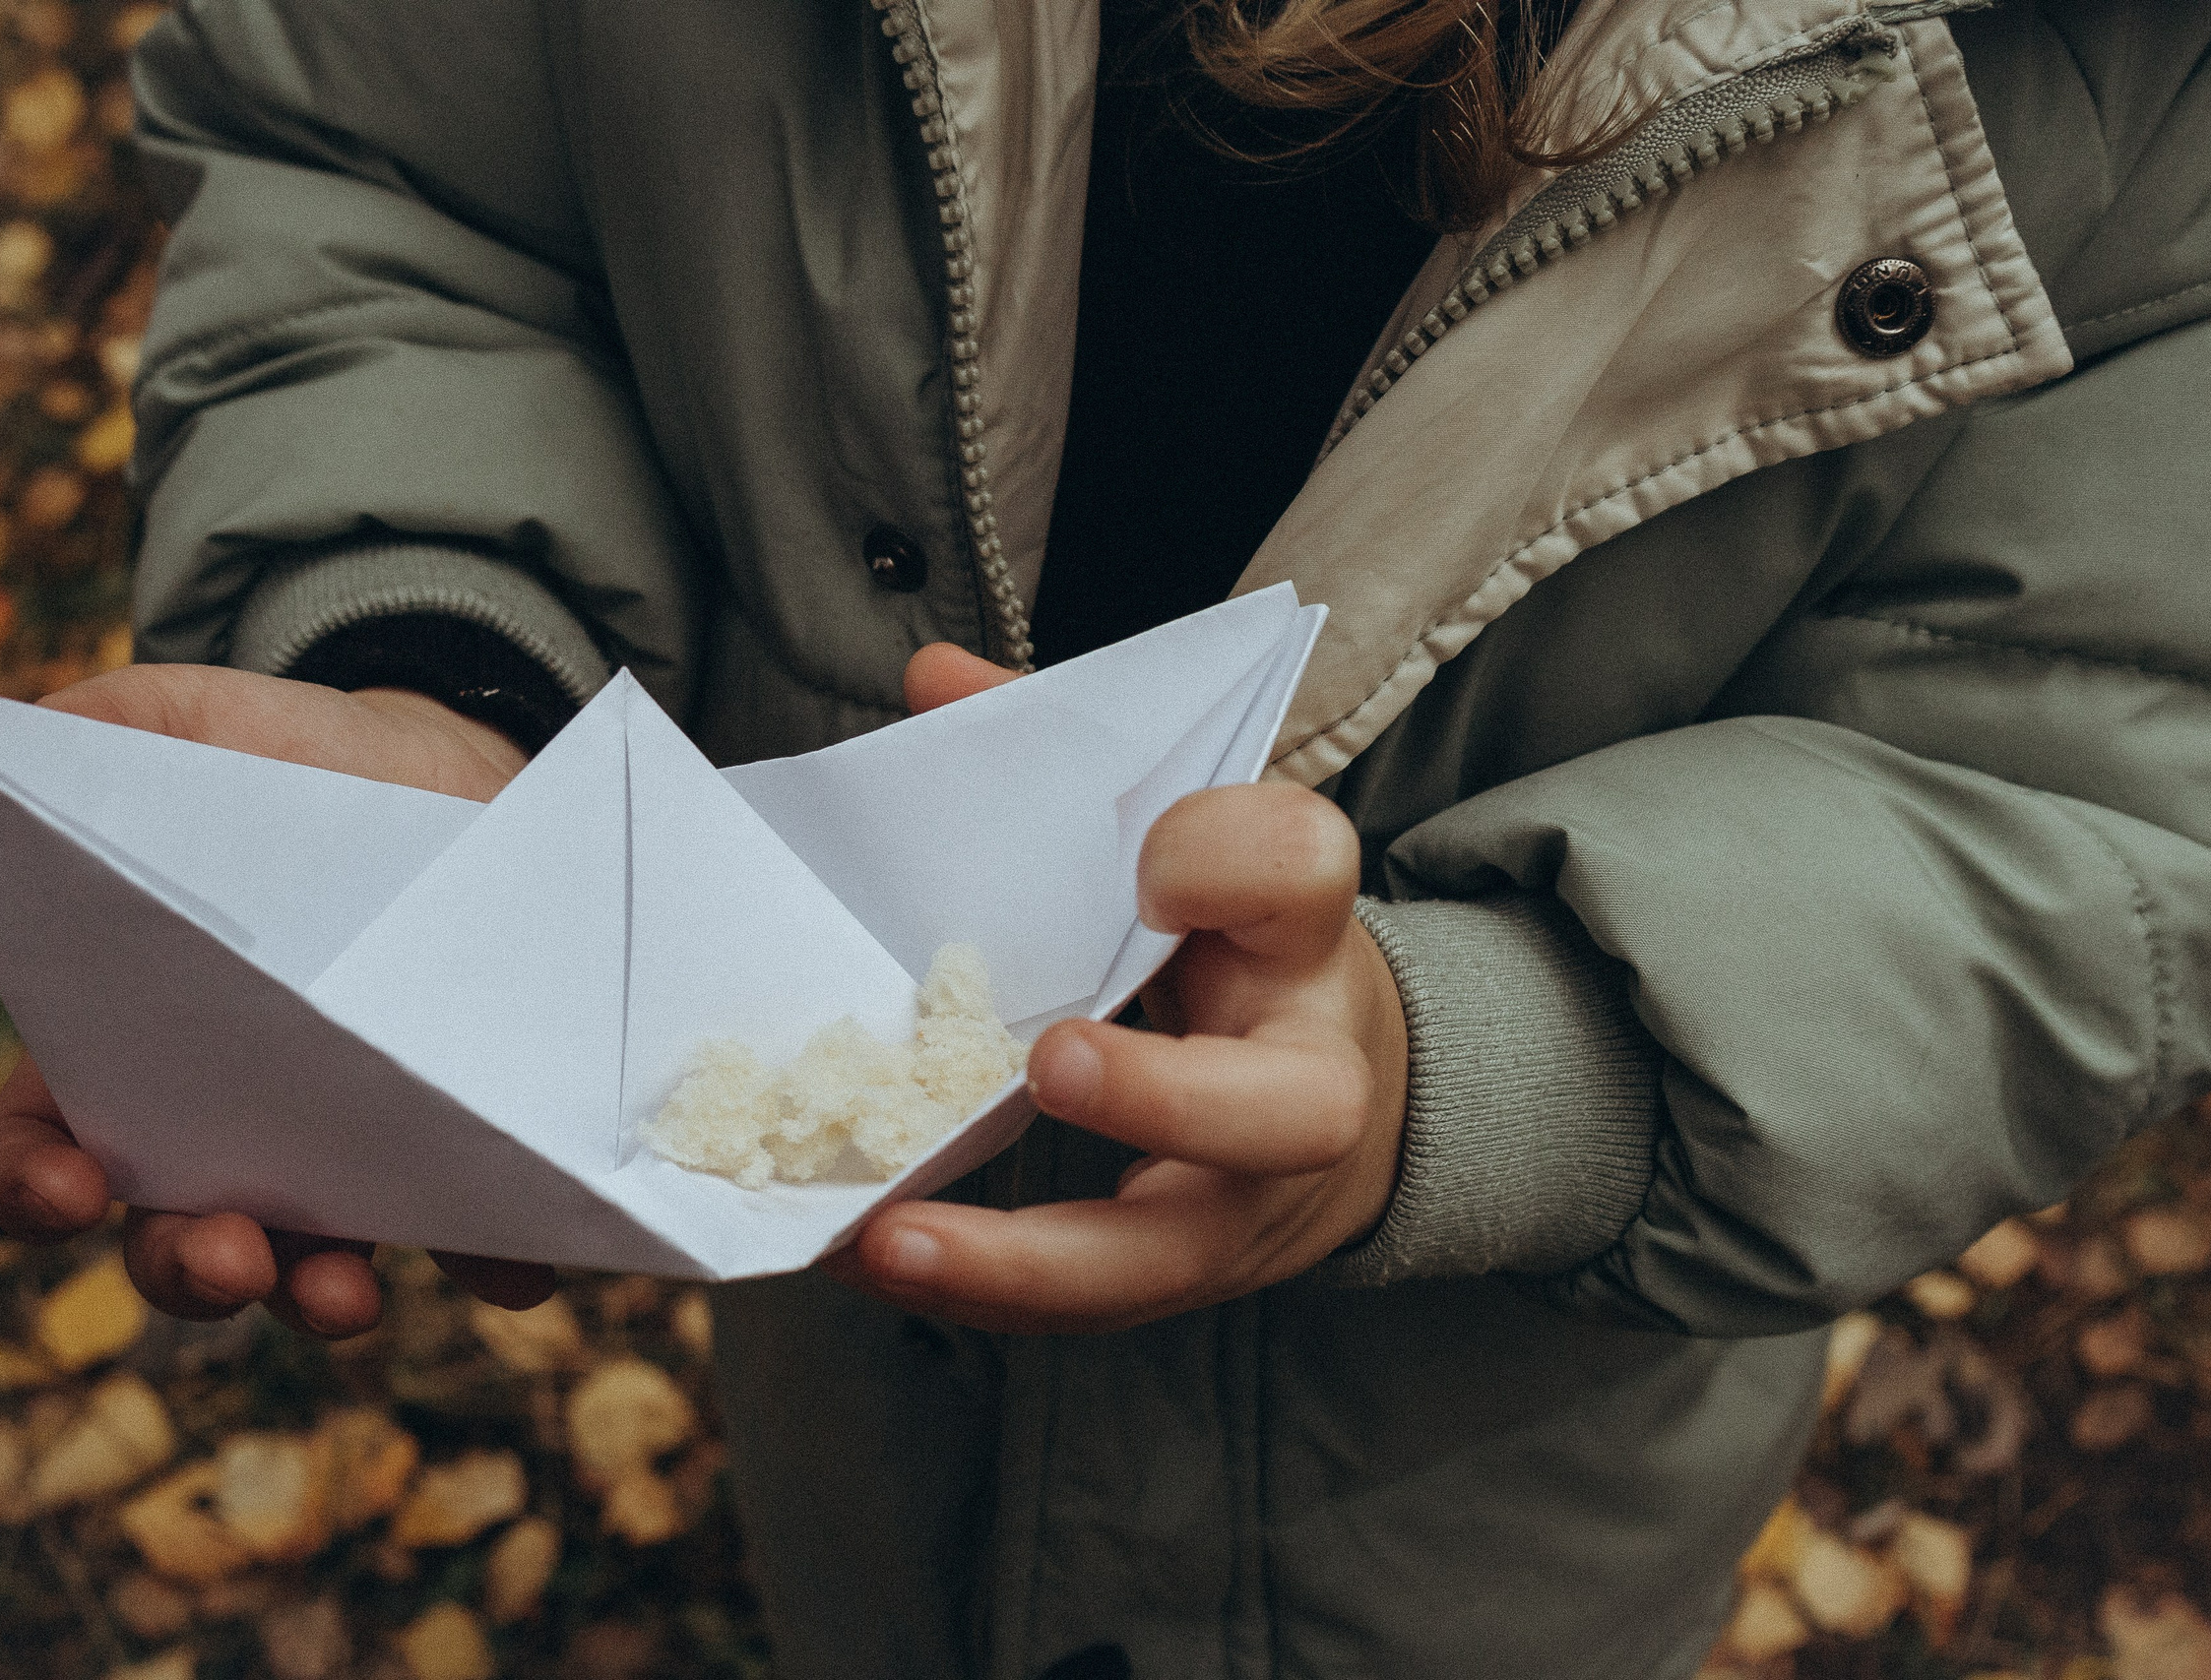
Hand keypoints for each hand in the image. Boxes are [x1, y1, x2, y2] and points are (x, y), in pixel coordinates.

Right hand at [0, 664, 555, 1336]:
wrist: (463, 770)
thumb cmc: (301, 760)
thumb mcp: (195, 725)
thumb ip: (107, 734)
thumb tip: (33, 741)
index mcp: (133, 1046)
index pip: (46, 1147)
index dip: (38, 1184)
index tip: (68, 1186)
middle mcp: (235, 1127)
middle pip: (178, 1239)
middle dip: (190, 1270)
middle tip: (230, 1256)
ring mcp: (353, 1150)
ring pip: (316, 1269)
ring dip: (318, 1299)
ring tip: (343, 1293)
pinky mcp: (469, 1147)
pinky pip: (481, 1236)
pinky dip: (493, 1265)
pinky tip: (513, 1266)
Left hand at [821, 645, 1409, 1333]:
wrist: (1345, 1094)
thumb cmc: (1241, 949)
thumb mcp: (1193, 847)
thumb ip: (1072, 767)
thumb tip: (936, 681)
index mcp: (1302, 934)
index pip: (1304, 869)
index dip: (1234, 857)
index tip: (1151, 861)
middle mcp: (1306, 1079)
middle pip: (1291, 1106)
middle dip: (1165, 1096)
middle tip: (1049, 1064)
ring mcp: (1253, 1199)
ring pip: (1172, 1253)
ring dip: (1025, 1256)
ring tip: (889, 1236)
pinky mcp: (1189, 1272)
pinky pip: (1088, 1304)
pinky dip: (974, 1290)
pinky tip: (865, 1257)